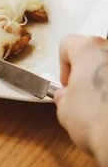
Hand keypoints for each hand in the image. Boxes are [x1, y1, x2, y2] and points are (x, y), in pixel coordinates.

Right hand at [55, 35, 107, 166]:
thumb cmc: (96, 121)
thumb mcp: (64, 110)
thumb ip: (63, 97)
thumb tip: (67, 97)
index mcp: (89, 50)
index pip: (68, 44)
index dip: (63, 66)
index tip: (66, 84)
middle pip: (95, 55)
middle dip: (88, 74)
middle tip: (83, 96)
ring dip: (105, 83)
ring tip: (102, 108)